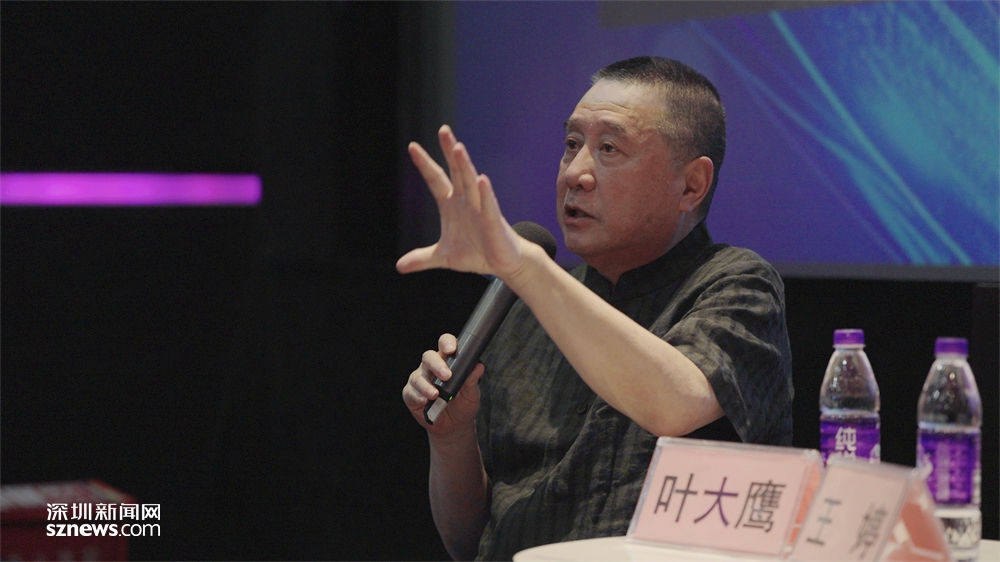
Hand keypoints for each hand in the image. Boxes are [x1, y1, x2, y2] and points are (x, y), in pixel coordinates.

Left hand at [396, 125, 525, 280]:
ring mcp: (480, 208)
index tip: (412, 147)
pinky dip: (485, 193)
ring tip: (458, 148)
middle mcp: (465, 201)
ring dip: (464, 166)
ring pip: (471, 182)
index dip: (424, 164)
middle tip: (443, 130)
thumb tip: (400, 266)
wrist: (503, 264)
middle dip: (450, 151)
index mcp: (451, 205)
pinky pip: (489, 205)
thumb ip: (422, 258)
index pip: (435, 179)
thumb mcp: (443, 257)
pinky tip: (482, 180)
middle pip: (456, 171)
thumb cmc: (476, 253)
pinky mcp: (493, 221)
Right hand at [402, 333, 484, 434]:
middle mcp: (431, 368)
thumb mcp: (471, 394)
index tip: (451, 349)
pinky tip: (425, 400)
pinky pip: (411, 392)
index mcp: (447, 362)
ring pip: (418, 376)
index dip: (446, 343)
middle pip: (429, 357)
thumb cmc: (463, 405)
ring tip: (435, 394)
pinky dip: (418, 396)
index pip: (445, 345)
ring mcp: (420, 380)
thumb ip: (472, 380)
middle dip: (436, 365)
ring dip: (426, 385)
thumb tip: (479, 366)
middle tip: (447, 376)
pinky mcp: (411, 394)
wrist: (454, 426)